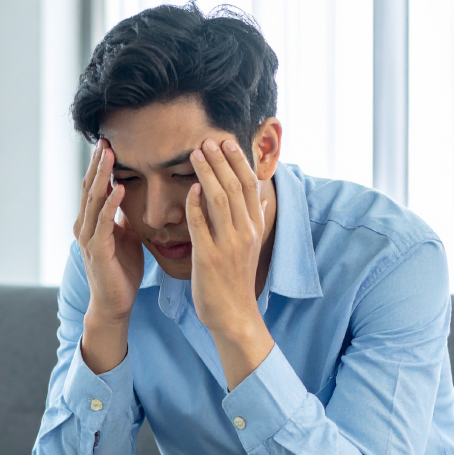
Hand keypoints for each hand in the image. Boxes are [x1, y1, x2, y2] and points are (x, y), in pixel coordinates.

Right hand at [75, 139, 144, 372]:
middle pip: (90, 187)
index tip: (109, 142)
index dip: (100, 165)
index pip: (94, 186)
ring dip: (102, 176)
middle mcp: (84, 226)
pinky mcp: (97, 250)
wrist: (114, 303)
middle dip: (98, 163)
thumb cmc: (121, 271)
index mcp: (90, 221)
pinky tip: (119, 188)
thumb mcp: (125, 237)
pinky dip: (110, 204)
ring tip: (110, 155)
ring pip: (93, 200)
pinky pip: (103, 223)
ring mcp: (88, 238)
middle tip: (105, 139)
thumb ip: (124, 217)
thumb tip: (134, 195)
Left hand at [186, 138, 274, 389]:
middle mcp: (245, 232)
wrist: (233, 315)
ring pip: (220, 200)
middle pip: (235, 187)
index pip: (249, 186)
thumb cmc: (236, 280)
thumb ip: (254, 219)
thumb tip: (264, 195)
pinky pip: (201, 225)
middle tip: (207, 139)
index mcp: (254, 227)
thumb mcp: (250, 246)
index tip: (226, 141)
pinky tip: (190, 189)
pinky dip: (196, 205)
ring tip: (195, 154)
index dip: (238, 161)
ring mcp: (228, 244)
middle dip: (221, 160)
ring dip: (208, 173)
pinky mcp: (210, 257)